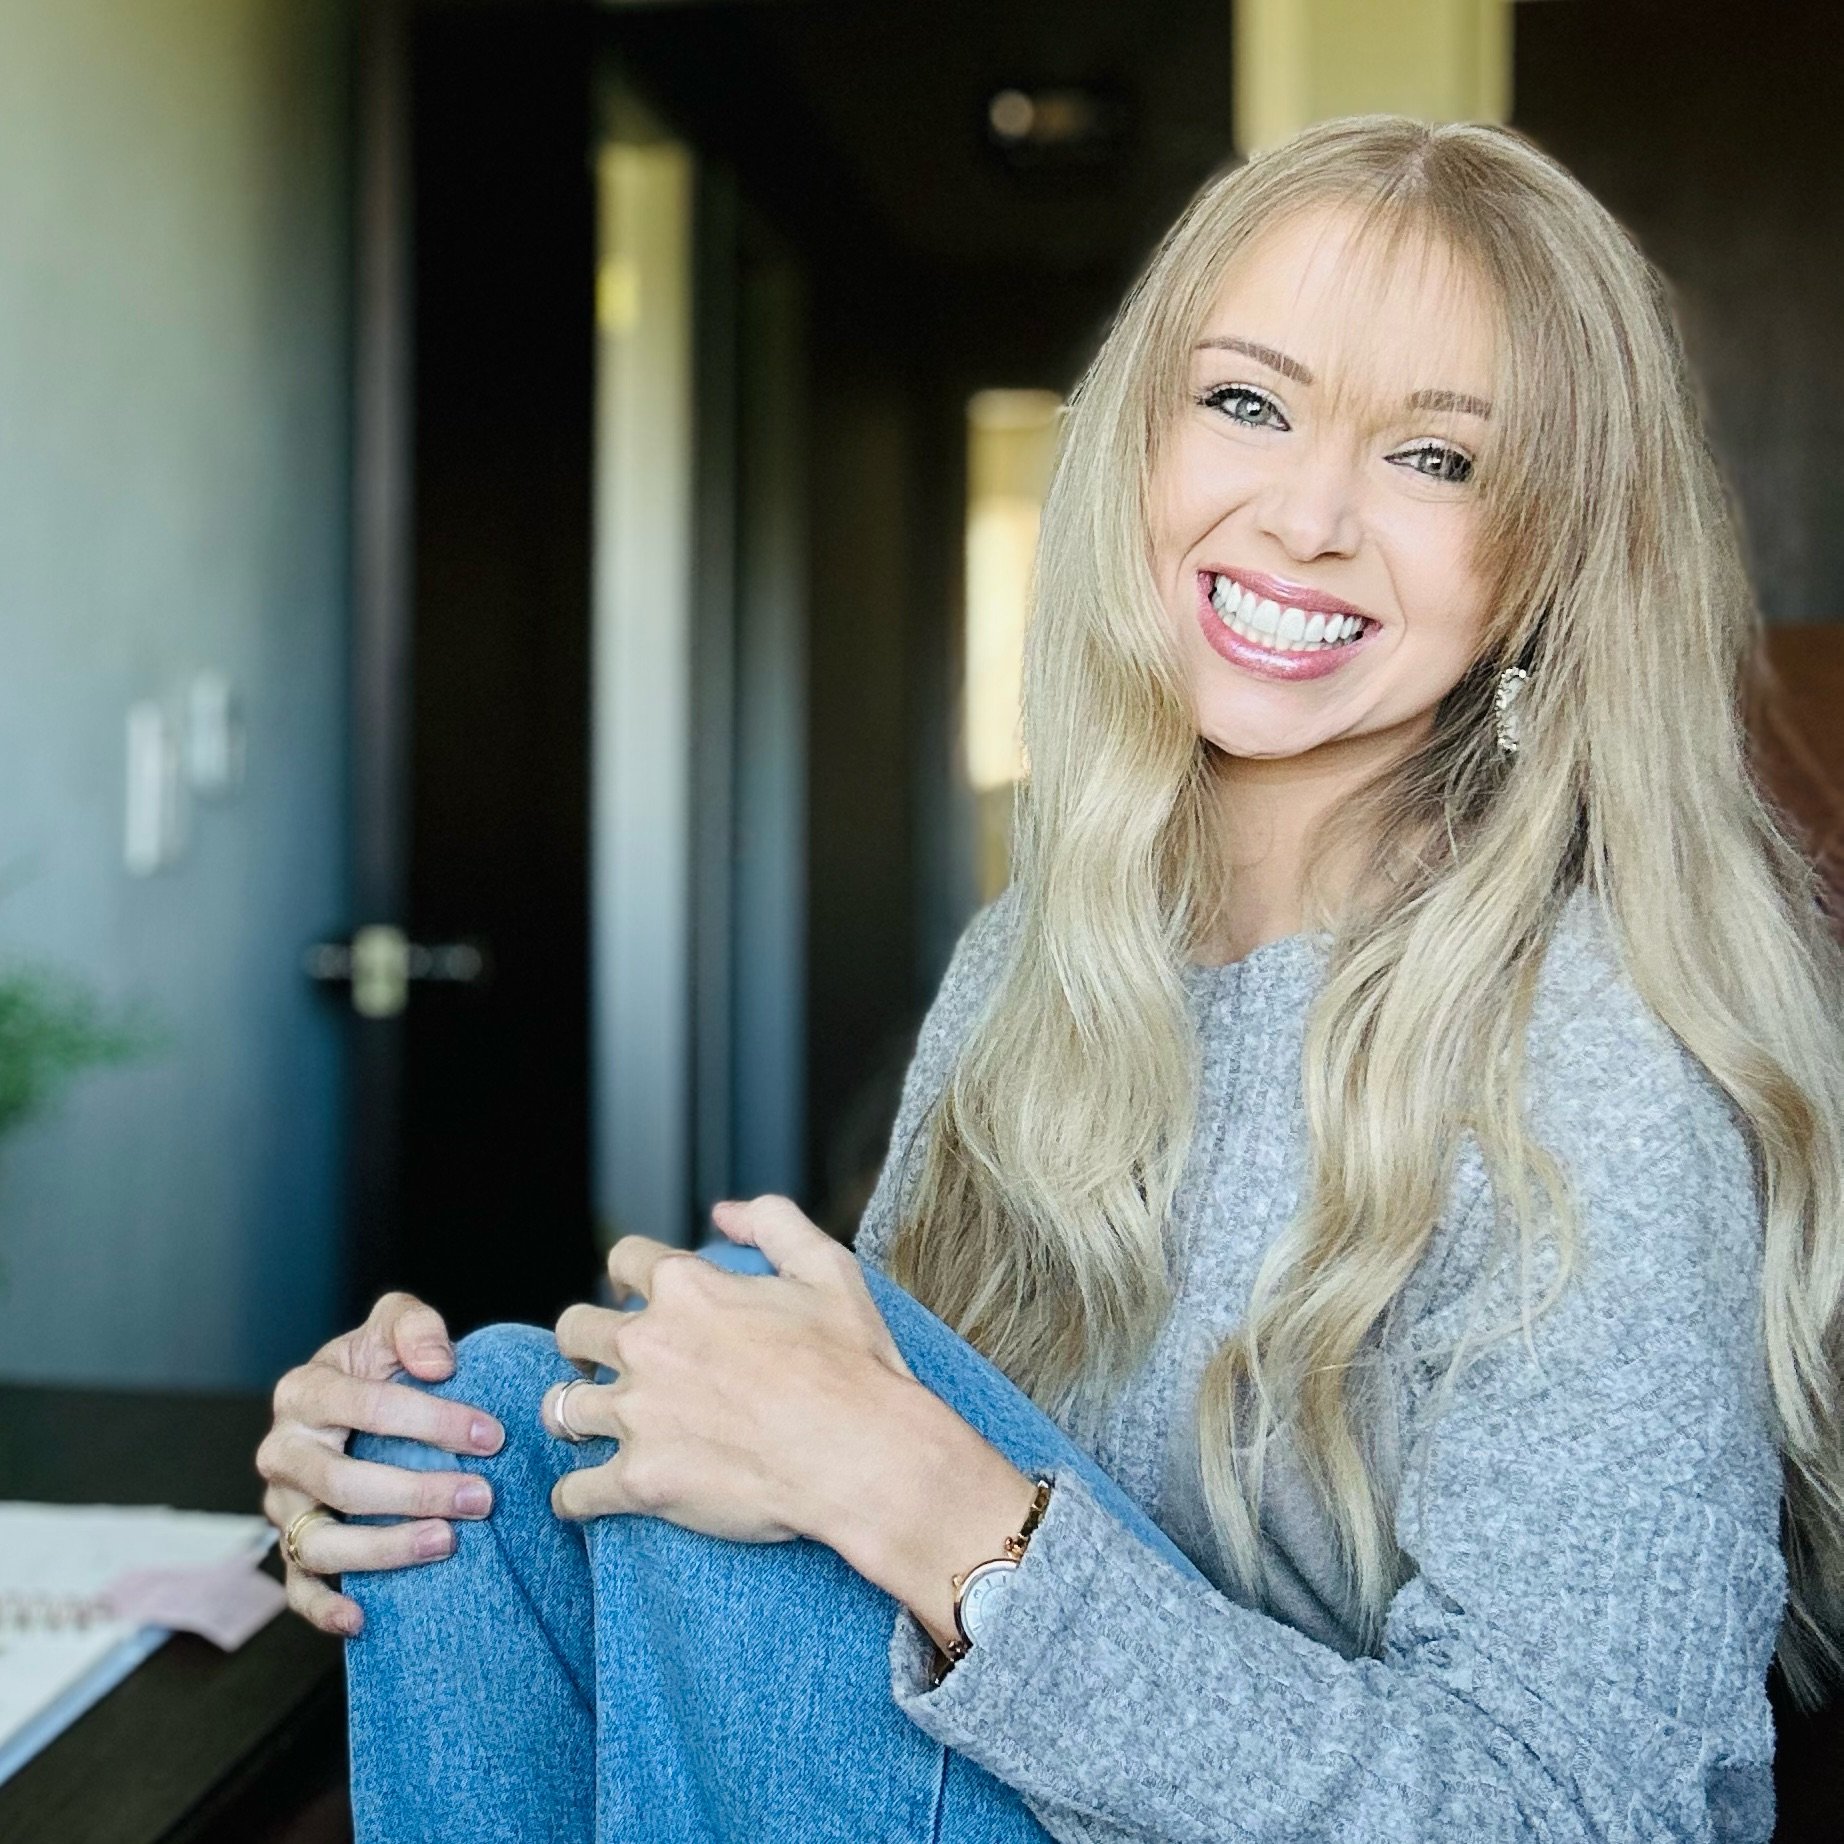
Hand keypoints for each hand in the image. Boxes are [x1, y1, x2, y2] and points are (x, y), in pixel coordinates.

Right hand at [256, 1290, 506, 1635]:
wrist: (353, 1399)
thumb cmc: (379, 1362)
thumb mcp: (394, 1324)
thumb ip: (413, 1326)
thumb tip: (438, 1364)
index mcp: (304, 1391)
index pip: (366, 1405)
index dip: (432, 1421)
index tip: (490, 1437)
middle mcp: (283, 1451)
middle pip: (343, 1482)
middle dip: (418, 1492)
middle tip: (482, 1497)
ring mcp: (283, 1504)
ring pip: (320, 1542)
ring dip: (385, 1549)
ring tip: (448, 1542)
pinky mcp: (289, 1546)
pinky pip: (297, 1587)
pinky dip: (324, 1607)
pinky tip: (363, 1617)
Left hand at [542, 1196, 913, 1543]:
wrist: (862, 1456)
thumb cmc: (852, 1364)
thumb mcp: (827, 1268)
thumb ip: (773, 1222)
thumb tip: (723, 1213)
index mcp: (687, 1287)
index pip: (623, 1260)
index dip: (630, 1275)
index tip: (635, 1294)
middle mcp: (648, 1343)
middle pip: (574, 1330)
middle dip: (585, 1343)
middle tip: (606, 1362)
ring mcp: (638, 1414)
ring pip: (563, 1407)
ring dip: (576, 1413)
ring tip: (593, 1425)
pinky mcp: (639, 1481)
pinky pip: (574, 1491)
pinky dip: (576, 1496)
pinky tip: (587, 1497)